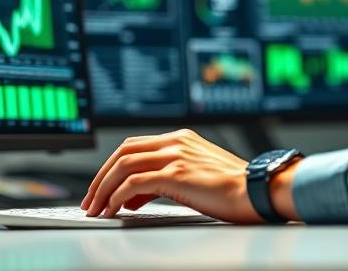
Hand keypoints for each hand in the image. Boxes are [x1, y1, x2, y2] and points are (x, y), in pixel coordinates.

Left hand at [81, 128, 261, 222]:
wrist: (256, 190)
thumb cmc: (233, 188)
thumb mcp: (195, 176)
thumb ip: (165, 178)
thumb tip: (133, 195)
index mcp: (181, 138)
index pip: (134, 145)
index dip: (111, 167)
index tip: (101, 188)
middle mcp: (176, 142)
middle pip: (123, 152)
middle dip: (100, 177)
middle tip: (91, 200)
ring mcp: (176, 156)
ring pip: (123, 166)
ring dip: (103, 189)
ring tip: (97, 209)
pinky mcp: (176, 174)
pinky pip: (134, 184)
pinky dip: (117, 197)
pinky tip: (114, 210)